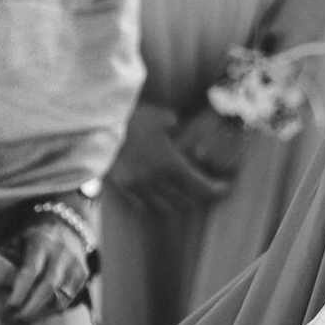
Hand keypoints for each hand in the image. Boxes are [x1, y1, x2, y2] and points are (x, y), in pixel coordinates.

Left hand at [6, 217, 88, 323]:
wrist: (66, 229)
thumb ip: (4, 258)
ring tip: (27, 318)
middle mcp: (60, 253)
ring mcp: (74, 264)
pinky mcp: (83, 274)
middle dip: (31, 307)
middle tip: (17, 317)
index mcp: (41, 244)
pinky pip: (69, 299)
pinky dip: (54, 309)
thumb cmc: (33, 239)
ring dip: (42, 312)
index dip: (19, 291)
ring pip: (60, 296)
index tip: (9, 306)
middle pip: (47, 287)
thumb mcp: (17, 241)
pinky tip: (41, 311)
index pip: (30, 271)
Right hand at [105, 102, 233, 213]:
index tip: (226, 187)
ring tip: (188, 193)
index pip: (200, 187)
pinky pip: (145, 205)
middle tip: (209, 188)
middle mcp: (155, 181)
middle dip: (201, 197)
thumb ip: (180, 130)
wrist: (99, 124)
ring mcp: (137, 187)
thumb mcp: (164, 117)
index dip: (216, 190)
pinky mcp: (123, 188)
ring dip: (180, 203)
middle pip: (186, 201)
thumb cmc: (134, 116)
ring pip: (166, 208)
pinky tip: (163, 194)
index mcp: (169, 164)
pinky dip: (158, 203)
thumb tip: (189, 135)